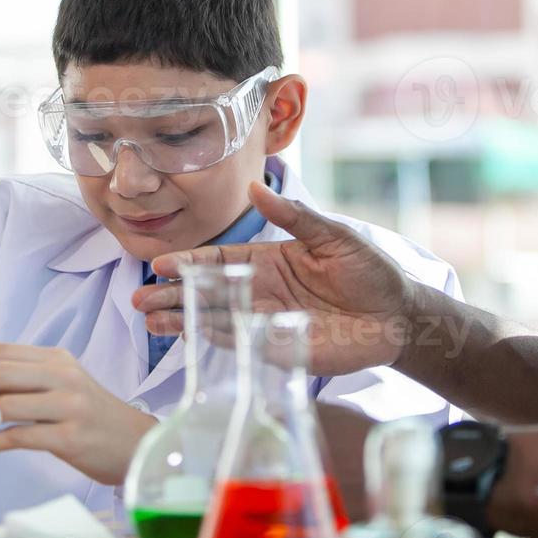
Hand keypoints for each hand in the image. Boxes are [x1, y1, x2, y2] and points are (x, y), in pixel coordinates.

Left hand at [0, 343, 156, 484]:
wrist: (134, 442)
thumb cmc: (91, 415)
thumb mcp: (64, 384)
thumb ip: (26, 379)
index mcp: (57, 359)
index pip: (0, 350)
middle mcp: (63, 376)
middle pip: (0, 371)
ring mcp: (69, 406)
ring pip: (7, 403)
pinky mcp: (69, 438)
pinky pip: (19, 437)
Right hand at [132, 181, 430, 375]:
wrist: (398, 315)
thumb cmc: (369, 271)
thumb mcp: (333, 237)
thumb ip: (295, 217)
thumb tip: (256, 188)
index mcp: (269, 261)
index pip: (219, 261)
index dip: (188, 263)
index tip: (158, 264)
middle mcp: (260, 292)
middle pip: (206, 293)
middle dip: (171, 296)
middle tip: (139, 300)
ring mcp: (266, 322)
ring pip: (214, 321)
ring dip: (182, 321)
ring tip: (149, 321)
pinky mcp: (280, 349)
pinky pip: (241, 345)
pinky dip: (214, 341)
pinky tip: (189, 337)